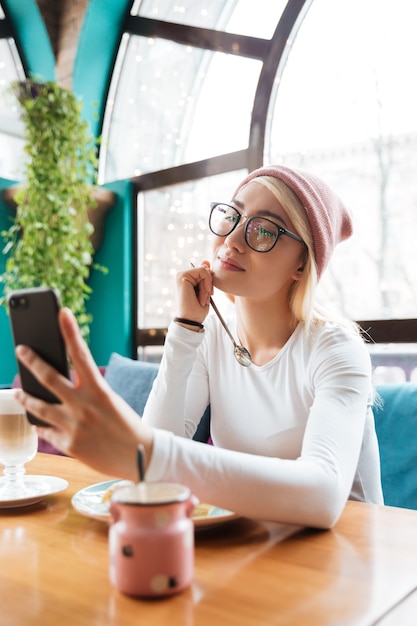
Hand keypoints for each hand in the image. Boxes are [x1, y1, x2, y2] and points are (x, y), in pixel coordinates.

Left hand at [14, 308, 152, 479]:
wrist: (141, 458)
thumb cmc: (128, 426)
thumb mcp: (111, 402)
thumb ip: (88, 393)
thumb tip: (61, 387)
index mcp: (99, 391)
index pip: (81, 354)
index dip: (70, 331)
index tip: (62, 313)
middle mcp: (84, 406)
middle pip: (49, 378)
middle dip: (32, 361)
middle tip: (21, 350)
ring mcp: (74, 426)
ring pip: (39, 407)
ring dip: (25, 397)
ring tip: (17, 392)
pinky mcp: (69, 445)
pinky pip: (47, 431)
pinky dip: (42, 426)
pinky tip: (38, 423)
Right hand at [175, 261, 213, 322]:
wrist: (191, 321)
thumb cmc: (197, 310)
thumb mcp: (205, 290)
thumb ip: (204, 276)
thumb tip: (206, 261)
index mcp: (187, 278)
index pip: (204, 271)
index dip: (210, 282)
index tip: (208, 295)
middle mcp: (182, 275)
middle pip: (206, 270)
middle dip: (209, 284)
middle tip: (204, 299)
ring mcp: (181, 275)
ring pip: (205, 270)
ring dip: (208, 286)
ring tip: (202, 299)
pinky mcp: (182, 276)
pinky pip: (203, 271)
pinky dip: (207, 284)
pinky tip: (201, 296)